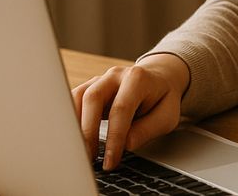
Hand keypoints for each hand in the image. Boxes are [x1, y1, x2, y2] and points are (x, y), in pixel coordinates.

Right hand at [72, 54, 190, 169]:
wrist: (159, 79)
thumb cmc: (162, 99)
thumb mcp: (167, 116)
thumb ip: (148, 129)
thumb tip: (125, 145)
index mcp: (138, 79)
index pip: (120, 109)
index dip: (114, 138)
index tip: (110, 161)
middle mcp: (115, 75)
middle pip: (92, 98)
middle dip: (88, 132)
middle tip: (88, 158)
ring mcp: (100, 79)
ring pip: (78, 97)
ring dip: (74, 126)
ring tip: (78, 151)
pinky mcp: (89, 87)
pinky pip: (73, 100)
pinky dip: (70, 119)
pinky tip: (72, 138)